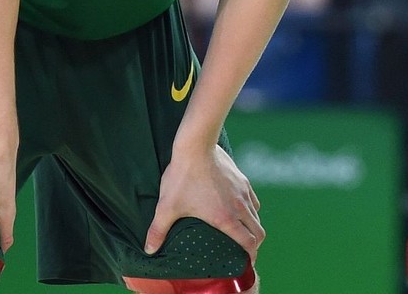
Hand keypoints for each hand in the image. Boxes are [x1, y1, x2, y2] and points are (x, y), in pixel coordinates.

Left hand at [146, 143, 261, 260]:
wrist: (196, 145)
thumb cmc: (182, 176)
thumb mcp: (167, 206)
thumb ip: (158, 230)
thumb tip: (149, 249)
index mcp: (226, 218)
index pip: (249, 243)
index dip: (251, 257)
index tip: (246, 262)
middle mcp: (240, 207)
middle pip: (259, 232)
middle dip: (255, 244)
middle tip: (244, 250)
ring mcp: (243, 192)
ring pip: (257, 215)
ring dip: (253, 226)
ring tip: (241, 230)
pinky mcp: (242, 179)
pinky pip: (253, 199)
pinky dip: (250, 208)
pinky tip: (239, 207)